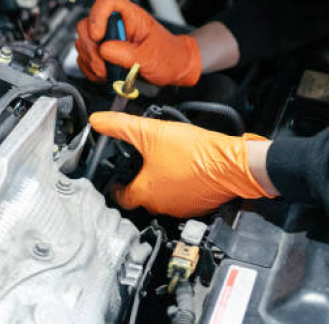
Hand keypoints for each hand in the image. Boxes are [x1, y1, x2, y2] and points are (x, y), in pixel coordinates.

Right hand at [76, 0, 200, 86]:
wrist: (173, 68)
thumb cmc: (168, 55)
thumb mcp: (150, 56)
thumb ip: (126, 53)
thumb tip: (103, 50)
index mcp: (130, 15)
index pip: (107, 0)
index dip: (97, 16)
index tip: (99, 36)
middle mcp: (116, 24)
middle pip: (87, 24)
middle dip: (92, 49)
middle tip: (105, 65)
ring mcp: (107, 38)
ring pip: (83, 43)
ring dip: (92, 62)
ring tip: (110, 73)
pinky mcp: (102, 52)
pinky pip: (85, 58)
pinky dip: (91, 70)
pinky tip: (106, 75)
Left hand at [89, 111, 275, 216]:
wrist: (231, 162)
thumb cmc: (194, 153)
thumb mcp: (151, 132)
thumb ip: (121, 126)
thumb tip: (98, 121)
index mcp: (146, 193)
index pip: (120, 197)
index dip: (115, 186)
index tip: (115, 178)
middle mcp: (162, 206)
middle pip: (141, 196)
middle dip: (138, 179)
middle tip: (139, 161)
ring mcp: (182, 208)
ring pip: (163, 196)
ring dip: (160, 181)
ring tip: (162, 159)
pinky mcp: (200, 204)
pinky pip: (182, 195)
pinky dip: (178, 182)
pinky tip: (183, 165)